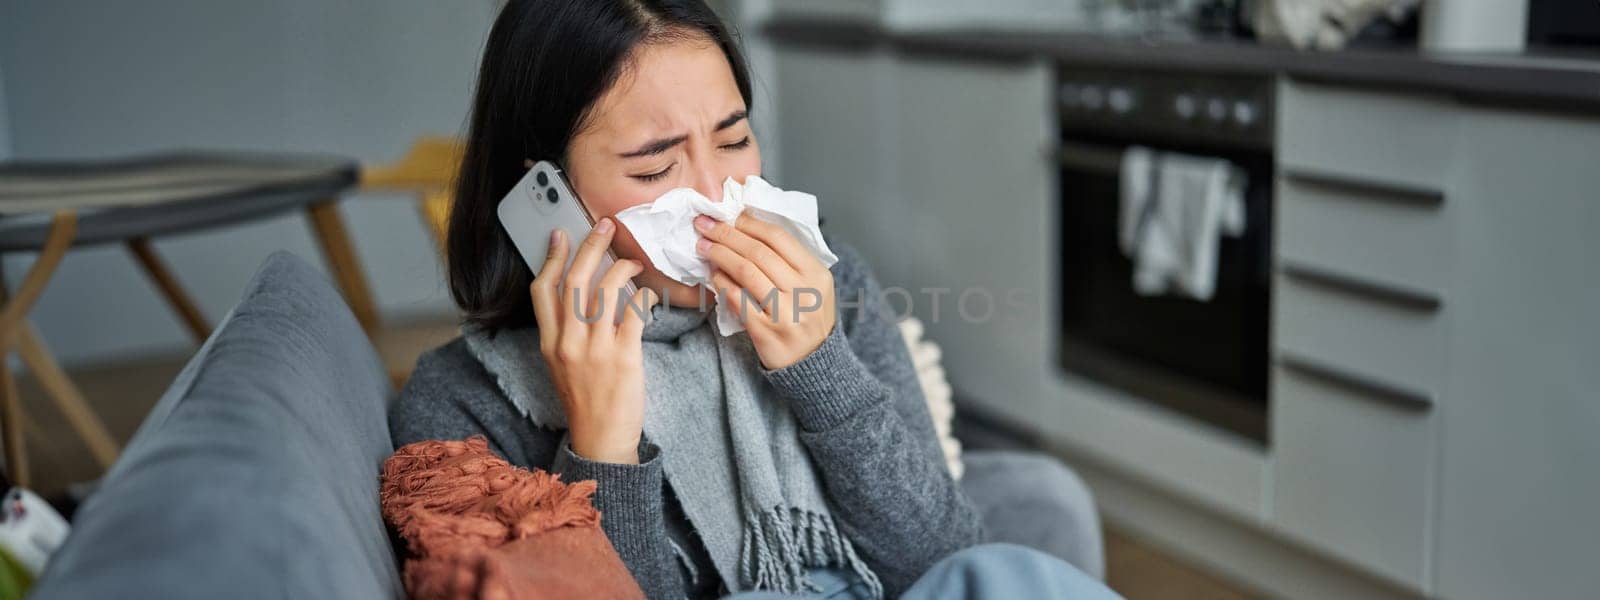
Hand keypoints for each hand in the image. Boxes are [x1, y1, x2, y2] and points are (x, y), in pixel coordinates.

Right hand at [530, 218, 659, 463]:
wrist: (602, 441)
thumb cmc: (586, 402)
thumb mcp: (562, 366)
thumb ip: (567, 333)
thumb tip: (582, 295)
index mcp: (550, 343)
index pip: (542, 290)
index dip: (550, 257)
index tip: (559, 235)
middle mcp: (568, 343)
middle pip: (574, 281)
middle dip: (590, 246)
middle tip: (605, 227)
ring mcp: (595, 350)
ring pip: (605, 290)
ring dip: (623, 267)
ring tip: (634, 263)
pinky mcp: (624, 357)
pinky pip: (634, 312)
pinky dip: (644, 297)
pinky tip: (650, 295)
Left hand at [695, 213, 835, 369]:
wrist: (815, 363)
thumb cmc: (808, 317)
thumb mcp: (812, 285)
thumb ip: (789, 260)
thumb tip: (748, 228)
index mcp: (817, 273)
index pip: (779, 237)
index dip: (749, 222)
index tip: (729, 215)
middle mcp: (804, 291)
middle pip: (759, 252)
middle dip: (727, 234)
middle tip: (705, 226)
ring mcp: (786, 312)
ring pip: (747, 272)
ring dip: (720, 255)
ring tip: (704, 247)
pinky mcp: (767, 332)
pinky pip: (738, 300)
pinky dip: (722, 284)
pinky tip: (713, 275)